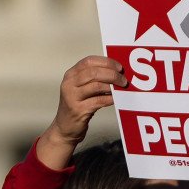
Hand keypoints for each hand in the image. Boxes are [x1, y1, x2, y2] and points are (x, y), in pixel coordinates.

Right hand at [37, 56, 121, 171]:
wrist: (65, 127)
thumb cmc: (78, 105)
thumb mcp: (80, 88)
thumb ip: (94, 78)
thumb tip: (117, 71)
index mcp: (70, 74)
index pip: (89, 61)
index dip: (106, 62)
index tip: (119, 67)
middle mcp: (69, 84)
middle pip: (93, 72)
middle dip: (112, 74)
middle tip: (123, 79)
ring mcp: (72, 97)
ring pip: (96, 85)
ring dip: (112, 86)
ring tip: (121, 88)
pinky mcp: (78, 110)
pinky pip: (99, 101)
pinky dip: (109, 98)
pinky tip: (115, 99)